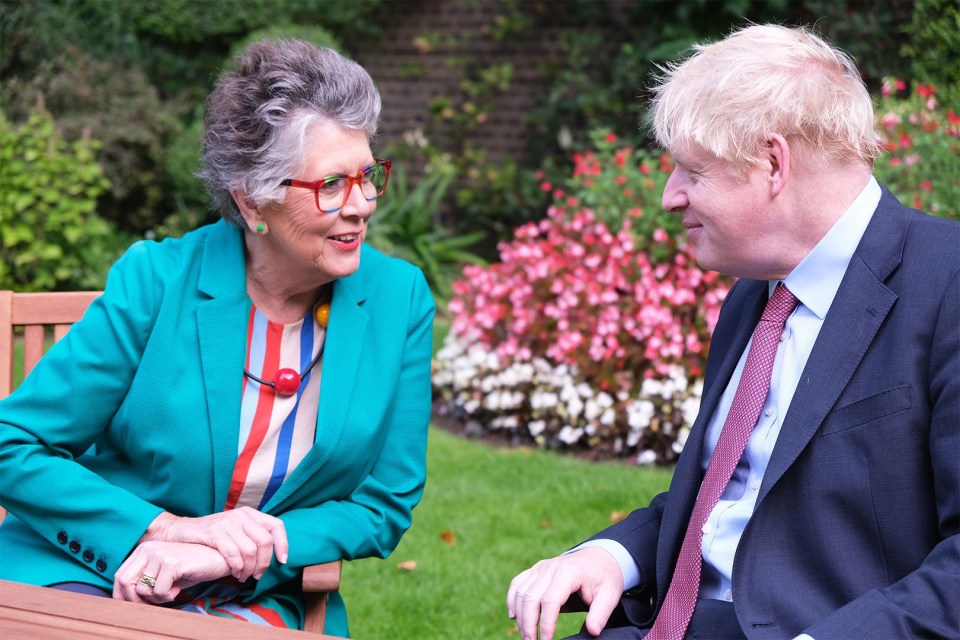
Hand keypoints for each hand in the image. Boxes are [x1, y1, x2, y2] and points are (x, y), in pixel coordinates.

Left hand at [113, 540, 229, 603]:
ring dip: (156, 598)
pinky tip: (178, 589)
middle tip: (153, 602)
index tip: (137, 604)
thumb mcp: (163, 573)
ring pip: (142, 589)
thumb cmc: (191, 568)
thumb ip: (145, 581)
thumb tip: (126, 600)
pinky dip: (167, 596)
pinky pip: (159, 590)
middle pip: (124, 582)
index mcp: (144, 549)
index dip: (123, 595)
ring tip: (170, 592)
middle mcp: (148, 549)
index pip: (120, 576)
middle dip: (135, 600)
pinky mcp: (172, 562)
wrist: (216, 559)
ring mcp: (160, 554)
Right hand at [142, 508, 287, 581]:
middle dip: (264, 563)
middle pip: (265, 542)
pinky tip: (235, 574)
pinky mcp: (214, 533)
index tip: (282, 561)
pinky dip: (237, 568)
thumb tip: (273, 554)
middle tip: (257, 575)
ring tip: (244, 576)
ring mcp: (227, 523)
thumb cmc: (212, 535)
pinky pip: (233, 554)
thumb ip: (252, 537)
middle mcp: (241, 516)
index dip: (283, 544)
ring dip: (249, 569)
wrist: (181, 531)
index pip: (276, 526)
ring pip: (250, 551)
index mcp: (250, 514)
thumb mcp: (236, 530)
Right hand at [507, 548, 623, 639]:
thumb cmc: (604, 577)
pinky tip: (514, 617)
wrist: (599, 557)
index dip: (546, 624)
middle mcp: (550, 567)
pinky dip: (512, 600)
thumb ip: (601, 613)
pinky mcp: (535, 570)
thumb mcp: (610, 594)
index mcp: (568, 572)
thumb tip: (592, 631)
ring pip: (520, 592)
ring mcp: (540, 567)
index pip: (550, 601)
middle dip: (528, 624)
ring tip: (526, 636)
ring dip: (520, 616)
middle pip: (530, 598)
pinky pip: (517, 584)